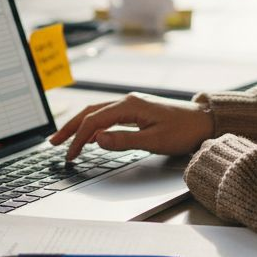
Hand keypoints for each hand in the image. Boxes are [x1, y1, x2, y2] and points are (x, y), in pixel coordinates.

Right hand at [49, 93, 214, 161]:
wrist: (204, 122)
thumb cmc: (183, 131)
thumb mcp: (154, 140)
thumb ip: (123, 141)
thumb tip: (97, 139)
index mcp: (129, 106)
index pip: (94, 122)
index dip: (78, 139)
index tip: (70, 155)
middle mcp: (127, 101)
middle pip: (90, 112)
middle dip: (70, 128)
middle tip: (53, 143)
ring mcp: (131, 104)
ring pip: (97, 113)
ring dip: (79, 125)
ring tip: (64, 139)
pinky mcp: (136, 110)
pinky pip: (108, 115)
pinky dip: (94, 125)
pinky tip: (90, 136)